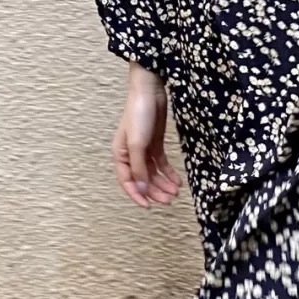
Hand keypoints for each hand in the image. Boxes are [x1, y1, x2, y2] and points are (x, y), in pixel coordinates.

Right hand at [112, 65, 181, 208]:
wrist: (149, 91)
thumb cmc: (138, 115)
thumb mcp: (137, 144)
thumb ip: (139, 168)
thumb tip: (142, 189)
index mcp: (120, 156)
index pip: (127, 182)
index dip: (138, 195)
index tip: (149, 207)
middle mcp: (130, 155)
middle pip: (143, 180)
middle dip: (155, 191)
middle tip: (170, 200)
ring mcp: (144, 150)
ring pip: (153, 174)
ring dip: (164, 184)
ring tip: (176, 193)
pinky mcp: (155, 144)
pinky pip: (161, 164)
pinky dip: (169, 173)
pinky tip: (177, 181)